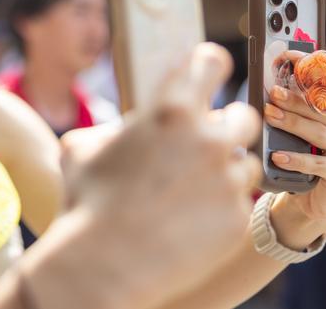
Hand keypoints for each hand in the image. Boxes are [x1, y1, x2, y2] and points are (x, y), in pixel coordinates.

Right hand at [56, 43, 261, 307]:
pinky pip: (238, 203)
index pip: (210, 62)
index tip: (208, 70)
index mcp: (171, 110)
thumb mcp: (81, 147)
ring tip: (189, 190)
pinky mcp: (237, 217)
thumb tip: (124, 129)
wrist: (103, 263)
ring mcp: (228, 180)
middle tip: (205, 141)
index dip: (209, 64)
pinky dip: (219, 209)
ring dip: (224, 171)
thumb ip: (111, 128)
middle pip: (244, 115)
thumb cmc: (86, 200)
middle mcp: (208, 139)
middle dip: (227, 125)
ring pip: (245, 163)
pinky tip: (188, 220)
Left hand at [265, 55, 325, 239]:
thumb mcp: (286, 130)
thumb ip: (280, 109)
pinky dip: (297, 159)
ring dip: (293, 123)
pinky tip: (278, 157)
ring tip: (270, 117)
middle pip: (320, 108)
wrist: (309, 196)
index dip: (310, 67)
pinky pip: (319, 164)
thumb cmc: (294, 155)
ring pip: (319, 132)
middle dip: (293, 99)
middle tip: (270, 94)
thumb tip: (256, 89)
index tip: (288, 55)